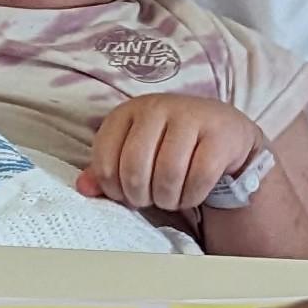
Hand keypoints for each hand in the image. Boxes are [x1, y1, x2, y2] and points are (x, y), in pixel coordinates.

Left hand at [78, 94, 262, 215]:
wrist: (224, 132)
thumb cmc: (170, 146)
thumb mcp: (135, 152)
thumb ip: (107, 169)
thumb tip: (83, 188)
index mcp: (128, 111)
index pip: (105, 159)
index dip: (112, 188)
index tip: (124, 194)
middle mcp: (157, 107)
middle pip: (135, 168)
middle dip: (140, 196)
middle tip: (149, 199)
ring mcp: (191, 117)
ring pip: (168, 174)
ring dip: (167, 199)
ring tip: (169, 198)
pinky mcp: (219, 134)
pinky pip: (199, 178)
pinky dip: (192, 196)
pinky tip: (191, 194)